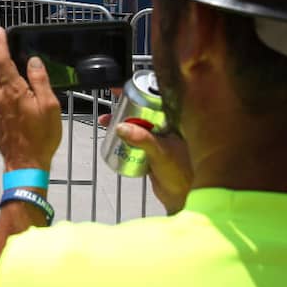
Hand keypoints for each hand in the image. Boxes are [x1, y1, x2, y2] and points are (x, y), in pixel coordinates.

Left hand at [0, 27, 61, 171]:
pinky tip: (5, 87)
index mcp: (12, 90)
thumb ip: (39, 80)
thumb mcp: (49, 106)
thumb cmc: (41, 136)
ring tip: (5, 62)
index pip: (0, 59)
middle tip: (2, 43)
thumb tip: (32, 61)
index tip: (0, 31)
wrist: (25, 164)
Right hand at [99, 97, 192, 213]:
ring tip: (105, 124)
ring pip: (135, 126)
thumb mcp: (160, 152)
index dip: (137, 93)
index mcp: (172, 122)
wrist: (182, 197)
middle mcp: (165, 128)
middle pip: (141, 112)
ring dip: (120, 123)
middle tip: (108, 112)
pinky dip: (123, 138)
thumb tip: (120, 127)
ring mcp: (157, 140)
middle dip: (123, 109)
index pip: (153, 100)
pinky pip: (133, 140)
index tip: (120, 89)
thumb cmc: (181, 174)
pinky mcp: (150, 152)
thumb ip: (142, 139)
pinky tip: (113, 140)